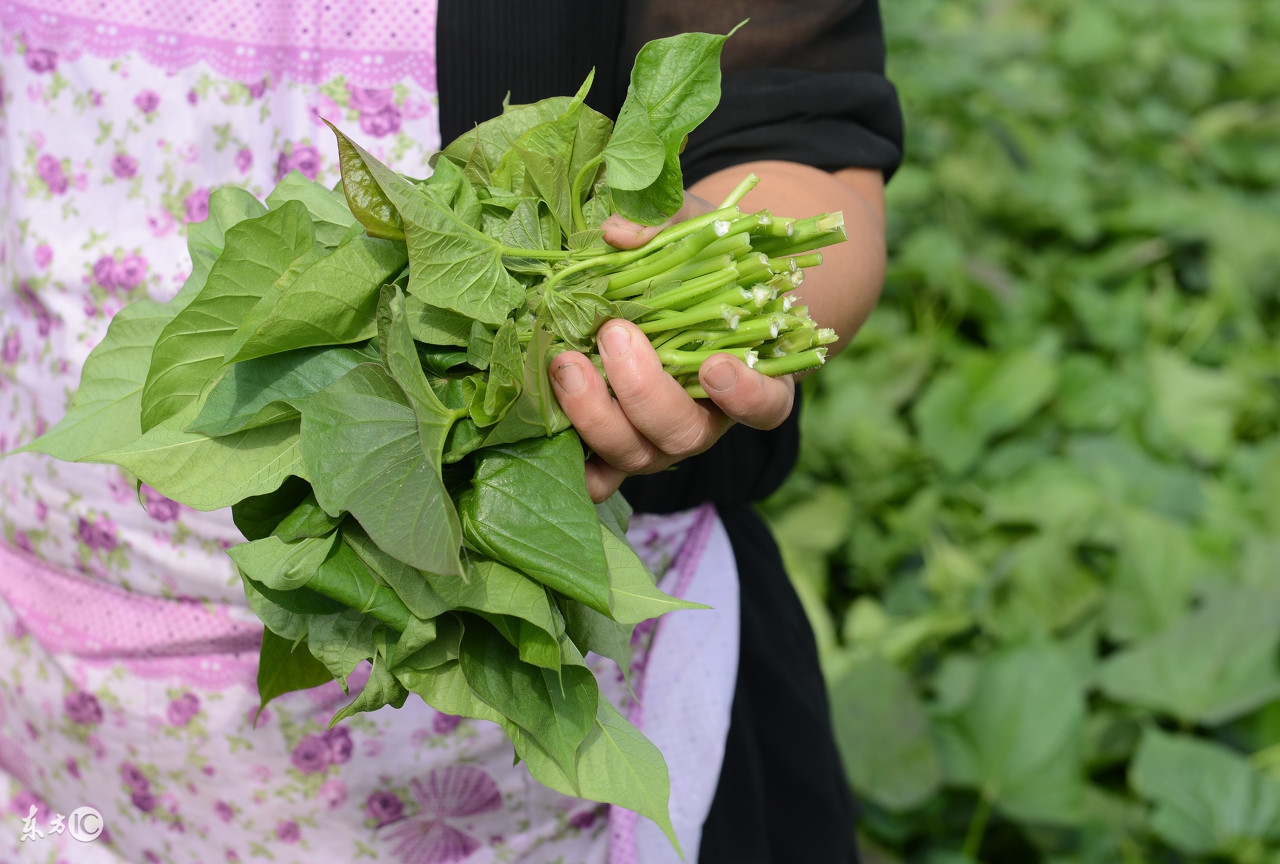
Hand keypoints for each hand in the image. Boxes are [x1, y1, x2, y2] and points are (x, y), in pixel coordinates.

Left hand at [550, 194, 795, 502]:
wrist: (670, 297)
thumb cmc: (697, 264)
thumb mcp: (693, 234)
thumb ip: (668, 228)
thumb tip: (618, 233)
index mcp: (749, 378)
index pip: (765, 405)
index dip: (746, 396)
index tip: (716, 365)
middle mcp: (705, 420)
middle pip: (684, 433)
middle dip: (645, 390)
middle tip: (614, 332)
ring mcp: (658, 442)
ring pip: (635, 455)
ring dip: (596, 415)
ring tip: (565, 362)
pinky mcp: (616, 451)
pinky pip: (599, 477)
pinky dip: (574, 461)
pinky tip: (547, 424)